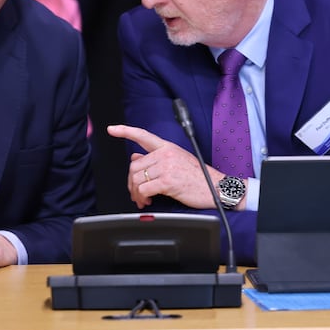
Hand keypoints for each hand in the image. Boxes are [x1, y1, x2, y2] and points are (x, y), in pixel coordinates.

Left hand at [107, 124, 231, 209]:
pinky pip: (144, 189)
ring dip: (136, 192)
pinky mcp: (168, 181)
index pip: (143, 135)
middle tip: (135, 193)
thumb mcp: (178, 160)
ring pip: (137, 179)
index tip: (112, 129)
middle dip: (131, 182)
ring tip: (142, 199)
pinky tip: (148, 200)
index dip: (125, 131)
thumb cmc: (200, 176)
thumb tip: (136, 157)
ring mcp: (167, 166)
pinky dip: (142, 197)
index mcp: (167, 147)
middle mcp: (165, 154)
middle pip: (134, 166)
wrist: (217, 188)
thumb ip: (156, 158)